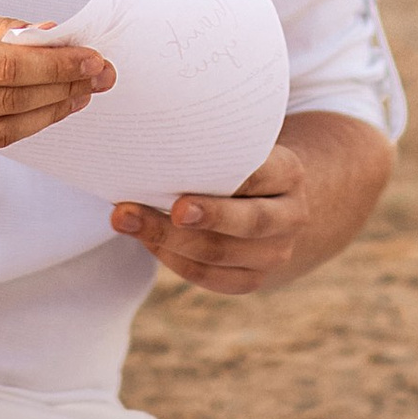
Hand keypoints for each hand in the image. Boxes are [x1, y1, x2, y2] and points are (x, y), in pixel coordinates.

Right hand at [0, 4, 110, 178]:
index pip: (7, 68)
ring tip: (74, 97)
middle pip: (9, 104)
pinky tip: (30, 113)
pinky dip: (9, 131)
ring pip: (0, 134)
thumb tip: (52, 38)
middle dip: (63, 90)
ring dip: (46, 115)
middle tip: (97, 78)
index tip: (95, 60)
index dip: (58, 66)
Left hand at [110, 138, 316, 295]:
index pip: (260, 177)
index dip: (228, 181)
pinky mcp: (253, 279)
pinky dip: (174, 260)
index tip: (188, 182)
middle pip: (248, 221)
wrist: (275, 203)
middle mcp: (290, 217)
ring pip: (220, 254)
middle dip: (205, 218)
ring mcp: (274, 254)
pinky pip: (210, 277)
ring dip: (169, 240)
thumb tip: (154, 139)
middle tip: (169, 210)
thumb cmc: (244, 164)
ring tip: (127, 220)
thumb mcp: (247, 147)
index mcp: (289, 174)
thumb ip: (219, 147)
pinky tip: (147, 240)